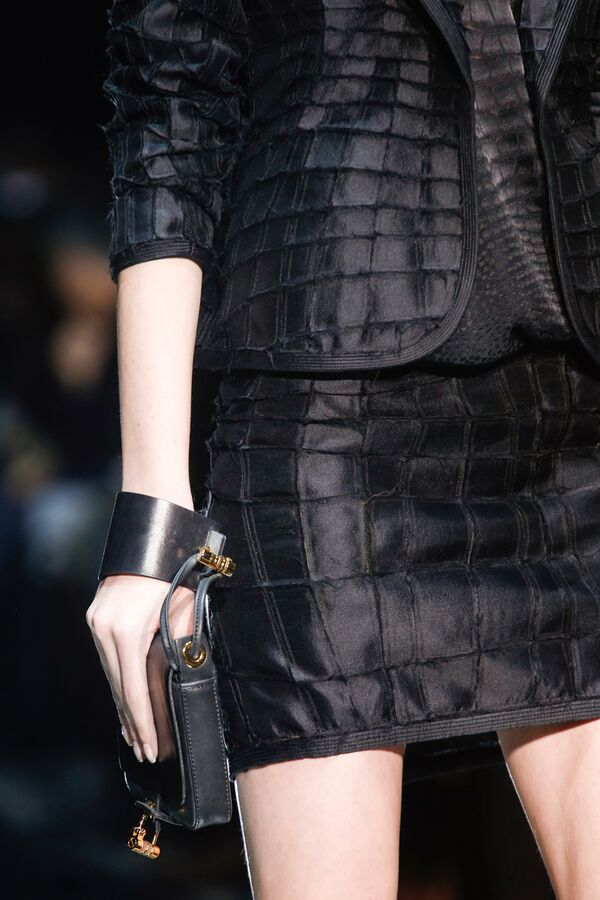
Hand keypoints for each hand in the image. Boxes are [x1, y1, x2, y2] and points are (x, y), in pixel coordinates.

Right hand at [85, 573, 194, 762]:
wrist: (153, 535)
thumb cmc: (175, 571)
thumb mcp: (183, 611)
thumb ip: (178, 647)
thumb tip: (180, 678)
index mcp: (126, 632)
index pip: (134, 690)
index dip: (143, 723)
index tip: (151, 748)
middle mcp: (104, 630)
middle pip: (118, 688)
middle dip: (133, 722)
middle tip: (145, 751)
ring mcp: (96, 623)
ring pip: (110, 674)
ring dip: (123, 704)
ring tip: (136, 733)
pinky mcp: (96, 617)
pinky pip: (107, 658)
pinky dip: (118, 680)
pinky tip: (124, 698)